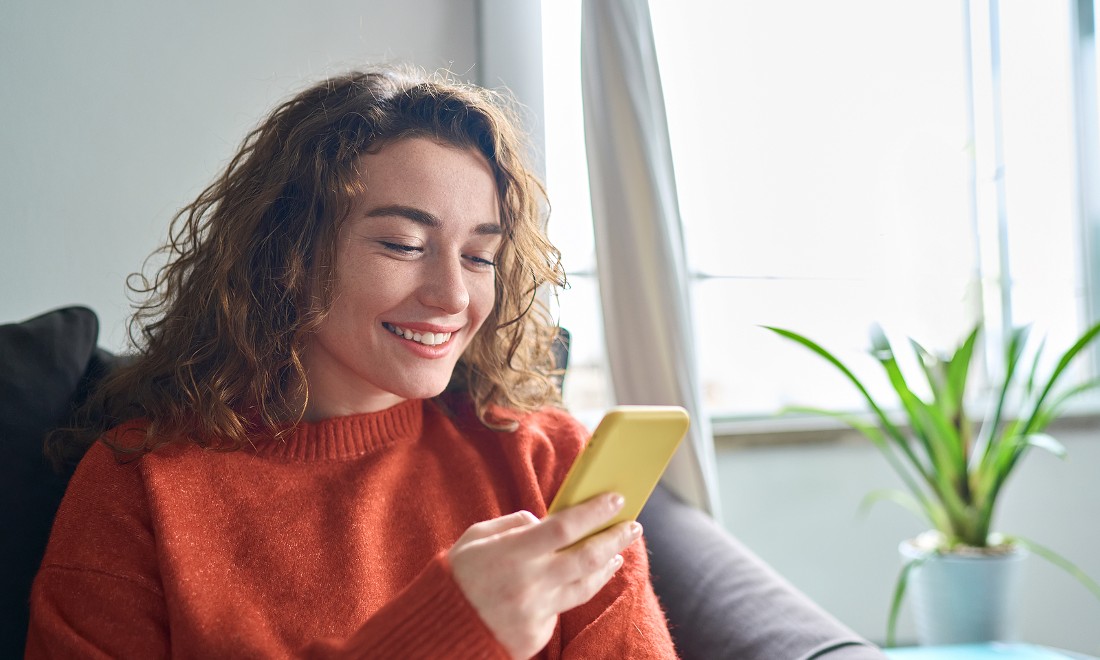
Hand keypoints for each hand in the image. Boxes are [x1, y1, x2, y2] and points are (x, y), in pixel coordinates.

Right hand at [447, 493, 642, 659]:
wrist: (438, 632)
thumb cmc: (456, 578)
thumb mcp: (475, 539)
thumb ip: (513, 525)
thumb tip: (543, 520)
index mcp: (512, 554)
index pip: (565, 527)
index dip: (594, 512)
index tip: (615, 499)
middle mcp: (529, 584)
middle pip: (587, 557)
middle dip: (615, 538)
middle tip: (632, 526)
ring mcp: (535, 613)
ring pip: (585, 586)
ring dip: (606, 567)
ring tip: (617, 553)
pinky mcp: (537, 636)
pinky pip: (562, 609)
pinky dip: (571, 592)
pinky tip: (578, 581)